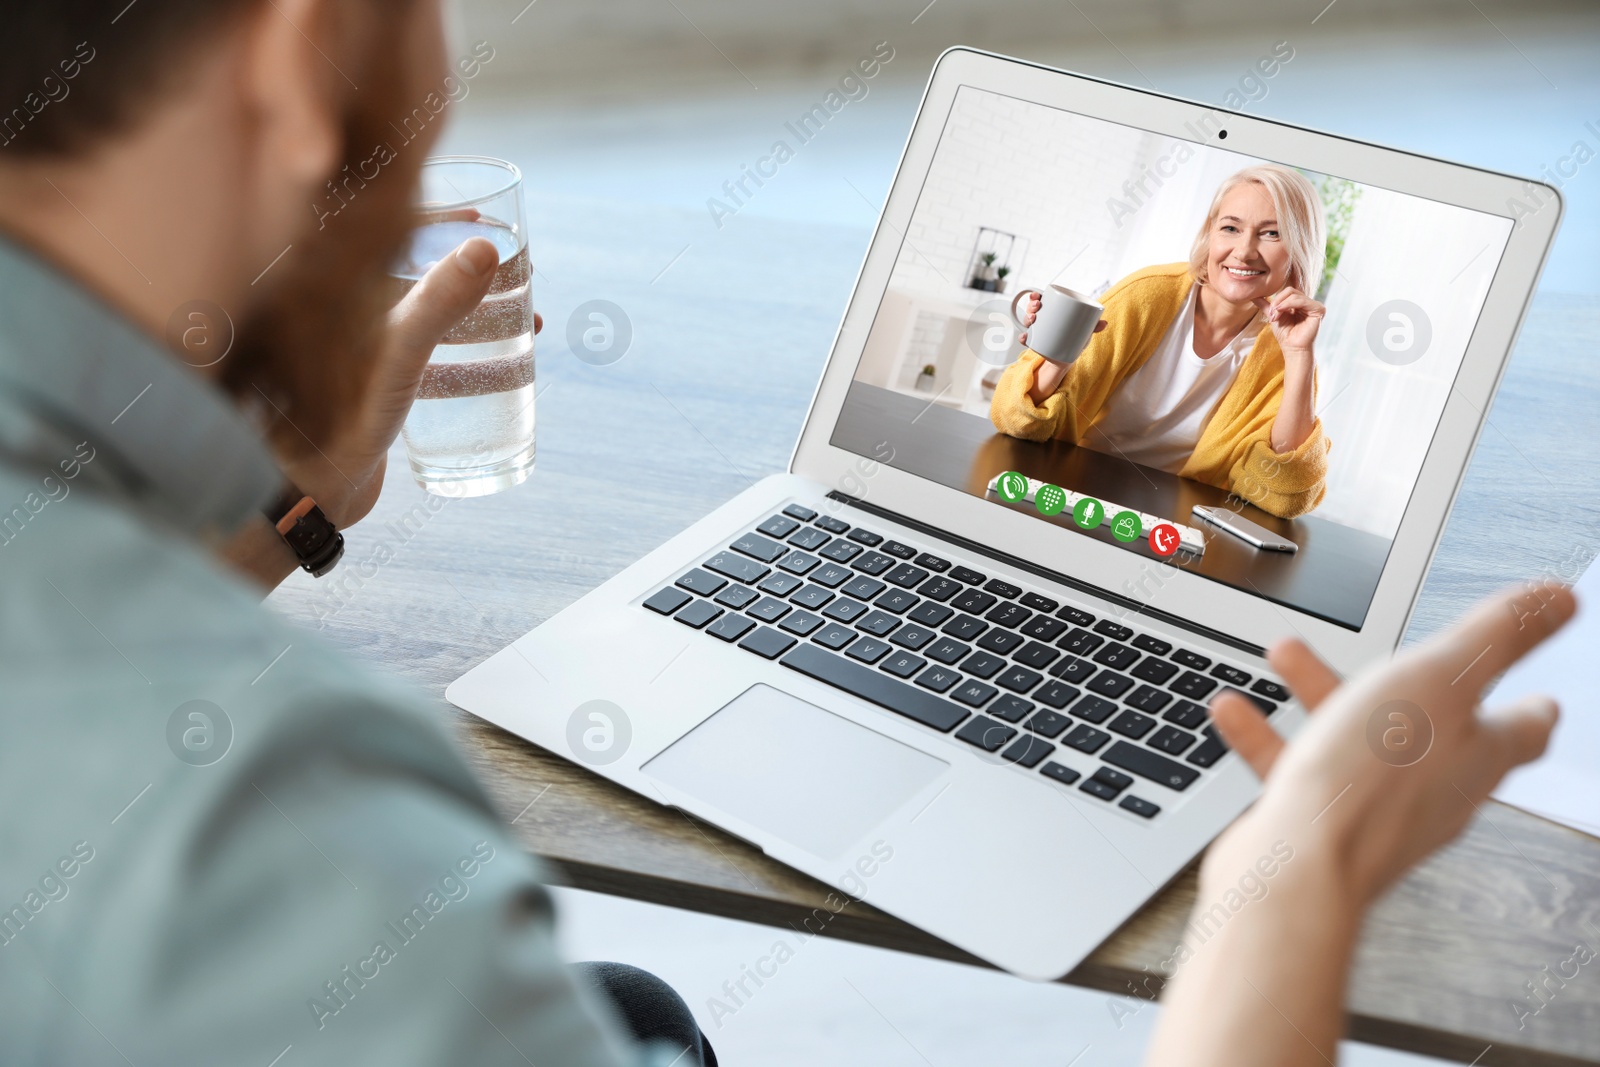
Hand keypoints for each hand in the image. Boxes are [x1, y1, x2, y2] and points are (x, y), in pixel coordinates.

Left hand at [284, 237, 543, 528]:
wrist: (304, 502)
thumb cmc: (334, 428)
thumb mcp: (396, 359)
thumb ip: (435, 303)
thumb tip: (486, 249)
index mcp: (324, 287)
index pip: (379, 230)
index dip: (435, 219)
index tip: (482, 222)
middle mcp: (332, 312)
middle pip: (408, 272)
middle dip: (466, 268)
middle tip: (515, 274)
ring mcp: (348, 350)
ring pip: (419, 314)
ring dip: (474, 313)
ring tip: (524, 322)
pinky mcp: (361, 385)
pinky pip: (418, 354)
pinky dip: (460, 352)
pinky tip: (497, 367)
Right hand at [1017, 292, 1107, 347]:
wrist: (1067, 359)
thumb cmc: (1075, 340)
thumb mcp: (1084, 332)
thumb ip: (1093, 327)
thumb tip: (1104, 323)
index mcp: (1052, 312)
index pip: (1041, 300)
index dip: (1036, 296)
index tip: (1037, 295)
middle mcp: (1042, 320)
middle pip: (1032, 309)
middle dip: (1031, 305)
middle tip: (1037, 307)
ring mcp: (1037, 331)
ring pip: (1027, 321)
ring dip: (1026, 318)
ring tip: (1032, 319)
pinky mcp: (1034, 343)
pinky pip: (1025, 338)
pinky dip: (1023, 337)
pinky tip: (1025, 337)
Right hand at [1207, 582, 1573, 910]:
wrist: (1297, 866)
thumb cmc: (1370, 782)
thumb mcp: (1440, 680)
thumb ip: (1496, 637)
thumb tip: (1557, 600)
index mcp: (1478, 754)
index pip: (1523, 729)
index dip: (1531, 706)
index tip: (1540, 695)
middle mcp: (1434, 788)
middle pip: (1430, 726)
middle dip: (1401, 680)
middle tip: (1391, 654)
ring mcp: (1375, 810)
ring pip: (1355, 739)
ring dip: (1322, 692)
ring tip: (1287, 656)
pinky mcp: (1319, 824)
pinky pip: (1297, 768)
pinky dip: (1269, 734)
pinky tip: (1238, 712)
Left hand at [1252, 286, 1322, 359]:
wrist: (1291, 348)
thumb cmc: (1285, 334)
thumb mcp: (1274, 316)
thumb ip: (1266, 305)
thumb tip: (1253, 296)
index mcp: (1300, 303)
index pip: (1288, 291)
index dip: (1277, 299)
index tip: (1270, 314)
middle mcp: (1308, 303)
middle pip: (1290, 291)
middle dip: (1278, 302)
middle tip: (1272, 315)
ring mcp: (1315, 305)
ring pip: (1294, 295)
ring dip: (1281, 305)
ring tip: (1276, 316)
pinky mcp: (1319, 309)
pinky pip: (1301, 300)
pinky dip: (1288, 304)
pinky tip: (1281, 312)